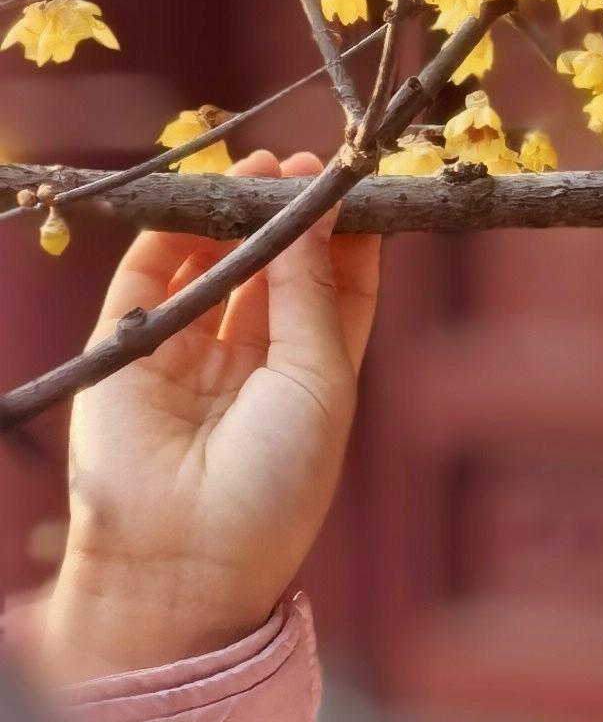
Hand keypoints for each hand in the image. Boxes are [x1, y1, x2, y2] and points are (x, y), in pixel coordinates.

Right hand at [27, 152, 381, 687]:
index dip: (345, 237)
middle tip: (303, 164)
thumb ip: (314, 292)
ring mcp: (188, 354)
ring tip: (258, 168)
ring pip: (214, 265)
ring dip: (234, 216)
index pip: (336, 291)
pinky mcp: (128, 350)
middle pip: (278, 270)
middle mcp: (252, 363)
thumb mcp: (318, 380)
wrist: (183, 557)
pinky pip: (148, 278)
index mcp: (314, 379)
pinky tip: (201, 198)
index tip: (356, 186)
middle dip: (290, 215)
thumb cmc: (275, 484)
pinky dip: (171, 235)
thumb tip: (321, 208)